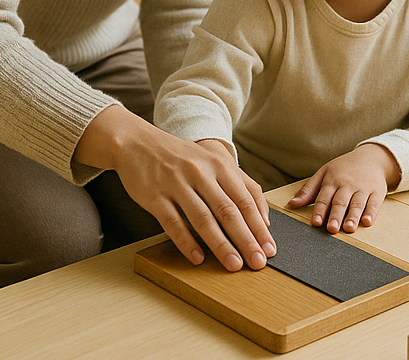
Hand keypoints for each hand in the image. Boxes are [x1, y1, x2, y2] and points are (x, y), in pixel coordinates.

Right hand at [74, 105, 274, 271]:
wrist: (138, 143)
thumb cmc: (183, 158)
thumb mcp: (214, 162)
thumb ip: (241, 185)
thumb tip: (264, 218)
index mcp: (218, 165)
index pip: (245, 199)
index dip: (259, 226)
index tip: (269, 248)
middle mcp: (200, 172)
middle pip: (228, 210)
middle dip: (246, 239)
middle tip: (258, 262)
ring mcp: (177, 184)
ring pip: (203, 218)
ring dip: (220, 245)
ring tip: (233, 265)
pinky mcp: (155, 196)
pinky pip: (173, 223)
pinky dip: (186, 242)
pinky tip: (198, 258)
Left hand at [286, 143, 400, 233]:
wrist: (371, 158)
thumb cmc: (343, 168)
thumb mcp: (324, 173)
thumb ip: (309, 190)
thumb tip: (292, 204)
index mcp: (332, 180)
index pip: (324, 197)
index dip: (320, 210)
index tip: (316, 222)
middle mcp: (347, 184)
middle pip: (340, 201)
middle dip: (336, 215)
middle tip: (331, 229)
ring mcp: (363, 188)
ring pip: (357, 203)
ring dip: (353, 216)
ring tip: (348, 228)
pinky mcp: (377, 192)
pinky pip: (374, 203)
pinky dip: (371, 212)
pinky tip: (367, 222)